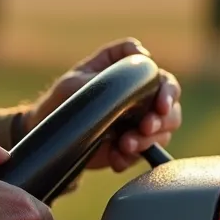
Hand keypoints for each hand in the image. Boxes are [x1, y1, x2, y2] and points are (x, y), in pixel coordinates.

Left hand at [25, 38, 181, 172]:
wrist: (49, 134)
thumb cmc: (62, 98)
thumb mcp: (75, 82)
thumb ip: (105, 73)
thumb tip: (138, 61)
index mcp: (130, 74)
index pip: (160, 77)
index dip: (167, 89)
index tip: (160, 105)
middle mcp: (140, 96)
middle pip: (170, 106)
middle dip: (163, 120)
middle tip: (146, 128)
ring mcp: (139, 121)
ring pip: (163, 131)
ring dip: (147, 140)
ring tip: (125, 145)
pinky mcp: (133, 145)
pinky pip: (144, 153)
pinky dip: (131, 157)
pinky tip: (115, 158)